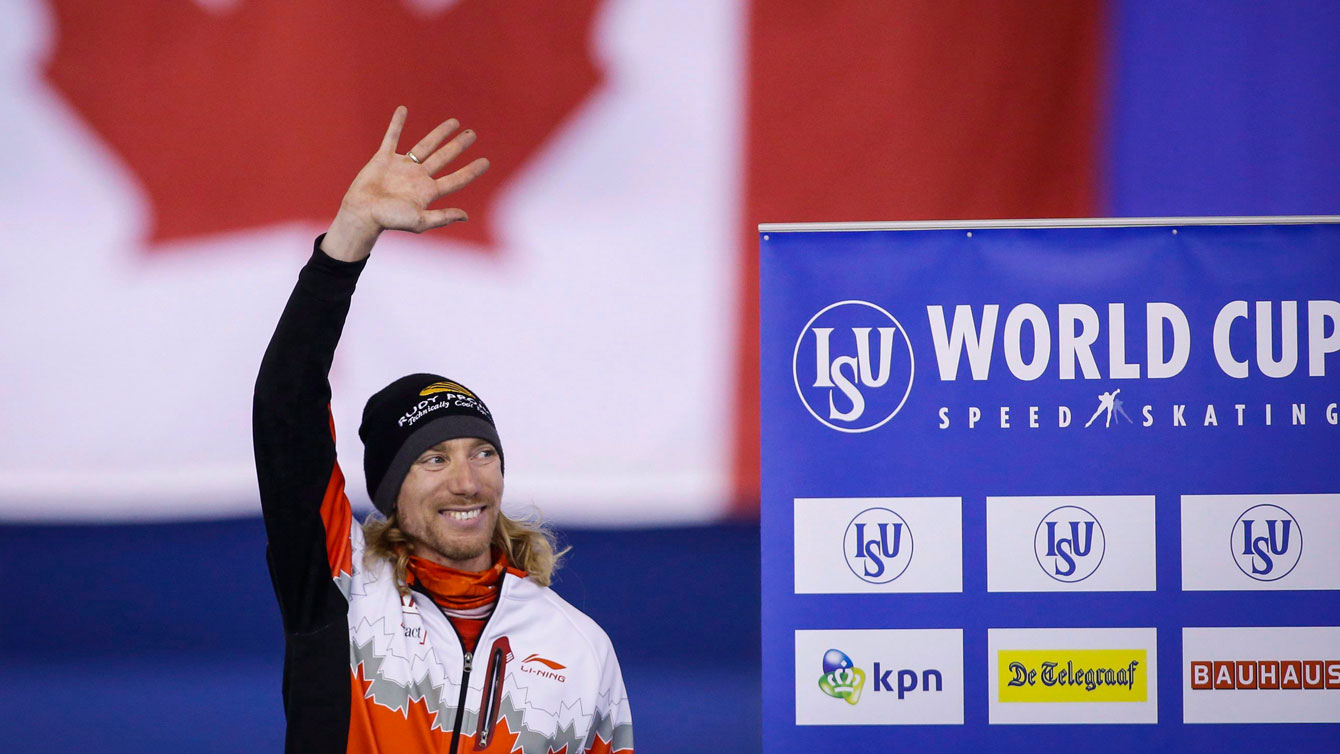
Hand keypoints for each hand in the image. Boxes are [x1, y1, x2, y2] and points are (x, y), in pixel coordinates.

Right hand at [321, 107, 489, 261]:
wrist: (362, 213)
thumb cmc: (389, 220)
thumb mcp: (420, 221)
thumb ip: (442, 217)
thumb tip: (466, 216)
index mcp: (427, 192)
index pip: (455, 179)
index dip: (471, 171)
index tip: (486, 162)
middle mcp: (418, 177)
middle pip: (444, 157)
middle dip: (458, 145)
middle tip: (472, 134)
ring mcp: (401, 166)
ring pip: (425, 145)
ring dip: (439, 133)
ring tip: (454, 122)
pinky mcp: (383, 158)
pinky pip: (391, 137)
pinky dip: (397, 123)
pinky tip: (403, 109)